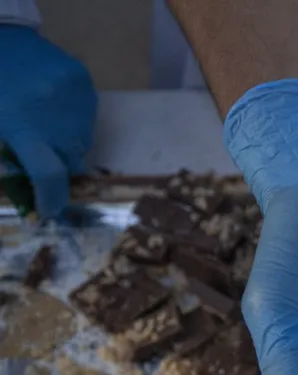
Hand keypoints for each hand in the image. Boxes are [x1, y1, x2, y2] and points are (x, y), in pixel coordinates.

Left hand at [0, 26, 95, 218]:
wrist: (1, 38)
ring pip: (82, 141)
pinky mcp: (85, 86)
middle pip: (70, 161)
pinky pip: (87, 119)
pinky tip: (55, 109)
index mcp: (23, 127)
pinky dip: (74, 122)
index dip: (52, 198)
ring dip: (67, 143)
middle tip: (42, 155)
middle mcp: (56, 117)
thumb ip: (8, 157)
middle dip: (58, 165)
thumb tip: (30, 198)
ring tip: (46, 125)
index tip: (50, 210)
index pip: (48, 174)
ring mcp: (74, 101)